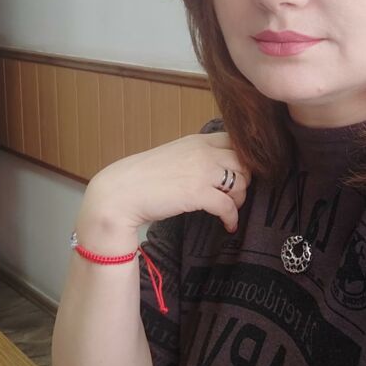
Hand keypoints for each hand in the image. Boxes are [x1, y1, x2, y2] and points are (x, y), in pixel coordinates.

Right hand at [78, 132, 251, 234]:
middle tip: (237, 194)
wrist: (120, 193)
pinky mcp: (198, 193)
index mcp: (197, 141)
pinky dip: (232, 217)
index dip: (243, 159)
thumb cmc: (143, 178)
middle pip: (244, 162)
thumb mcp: (174, 156)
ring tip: (231, 209)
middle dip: (246, 180)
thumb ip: (195, 157)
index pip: (234, 141)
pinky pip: (229, 206)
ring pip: (240, 183)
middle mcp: (203, 152)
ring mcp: (202, 171)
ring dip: (240, 199)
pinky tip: (229, 225)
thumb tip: (214, 169)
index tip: (240, 174)